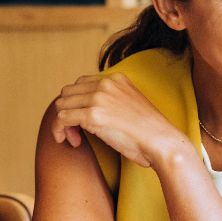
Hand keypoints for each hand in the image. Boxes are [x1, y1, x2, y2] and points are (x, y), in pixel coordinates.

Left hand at [51, 73, 184, 167]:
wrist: (161, 141)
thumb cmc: (148, 131)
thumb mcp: (130, 104)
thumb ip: (112, 99)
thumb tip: (87, 108)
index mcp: (116, 79)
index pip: (81, 83)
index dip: (77, 103)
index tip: (82, 121)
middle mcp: (105, 84)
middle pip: (67, 93)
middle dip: (67, 112)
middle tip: (76, 131)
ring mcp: (98, 98)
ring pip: (61, 105)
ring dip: (62, 123)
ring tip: (75, 138)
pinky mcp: (93, 115)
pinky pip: (61, 119)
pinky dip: (60, 131)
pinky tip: (73, 142)